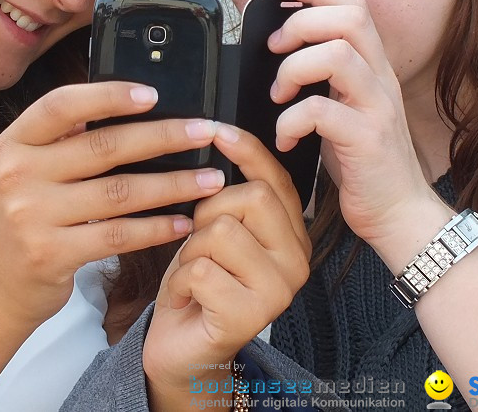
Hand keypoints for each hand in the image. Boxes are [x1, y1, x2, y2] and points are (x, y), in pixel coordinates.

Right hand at [0, 81, 227, 328]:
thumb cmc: (21, 220)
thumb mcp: (26, 170)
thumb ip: (63, 140)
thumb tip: (127, 106)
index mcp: (14, 142)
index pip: (62, 105)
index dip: (109, 96)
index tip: (153, 94)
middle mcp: (18, 174)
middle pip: (104, 147)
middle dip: (164, 137)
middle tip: (205, 132)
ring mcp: (32, 216)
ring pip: (120, 193)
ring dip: (173, 185)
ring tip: (210, 180)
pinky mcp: (51, 254)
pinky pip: (118, 236)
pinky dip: (156, 229)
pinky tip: (182, 222)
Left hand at [142, 124, 309, 406]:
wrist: (183, 347)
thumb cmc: (199, 284)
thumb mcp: (215, 230)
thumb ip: (229, 195)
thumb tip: (219, 135)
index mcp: (292, 235)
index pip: (276, 180)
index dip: (247, 151)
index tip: (217, 129)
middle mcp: (296, 261)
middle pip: (251, 198)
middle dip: (207, 213)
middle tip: (198, 244)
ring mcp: (279, 291)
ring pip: (221, 231)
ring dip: (191, 250)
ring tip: (194, 273)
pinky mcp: (251, 316)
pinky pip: (202, 269)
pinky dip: (181, 280)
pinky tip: (189, 297)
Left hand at [268, 0, 443, 256]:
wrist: (398, 214)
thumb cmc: (361, 161)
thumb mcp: (342, 107)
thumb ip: (323, 77)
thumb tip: (278, 49)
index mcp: (373, 67)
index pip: (355, 7)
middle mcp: (381, 80)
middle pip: (350, 19)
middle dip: (302, 22)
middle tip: (275, 48)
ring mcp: (378, 108)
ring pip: (338, 56)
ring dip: (294, 68)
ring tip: (278, 95)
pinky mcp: (368, 141)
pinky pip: (322, 111)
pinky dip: (291, 120)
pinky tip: (284, 137)